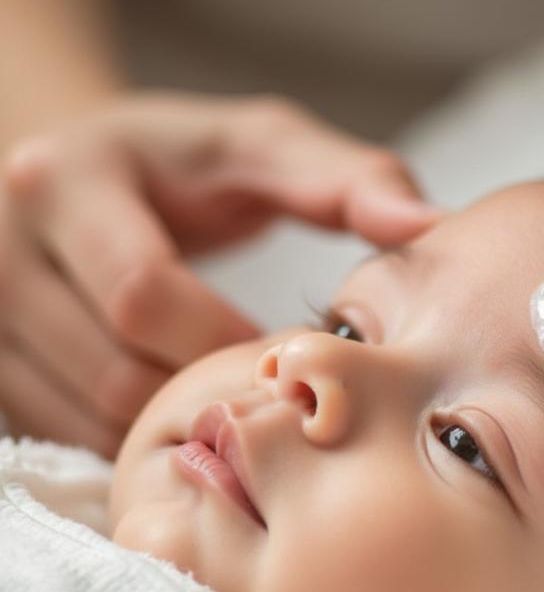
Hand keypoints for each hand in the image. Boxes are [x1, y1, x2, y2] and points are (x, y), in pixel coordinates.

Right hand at [0, 92, 439, 456]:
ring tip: (221, 399)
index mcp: (65, 181)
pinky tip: (172, 413)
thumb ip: (346, 180)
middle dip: (204, 391)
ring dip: (170, 427)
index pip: (144, 297)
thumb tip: (432, 225)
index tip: (277, 347)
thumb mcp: (260, 150)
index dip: (224, 338)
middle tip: (259, 386)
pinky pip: (62, 436)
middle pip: (114, 372)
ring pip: (86, 419)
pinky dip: (126, 441)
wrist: (80, 176)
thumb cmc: (184, 167)